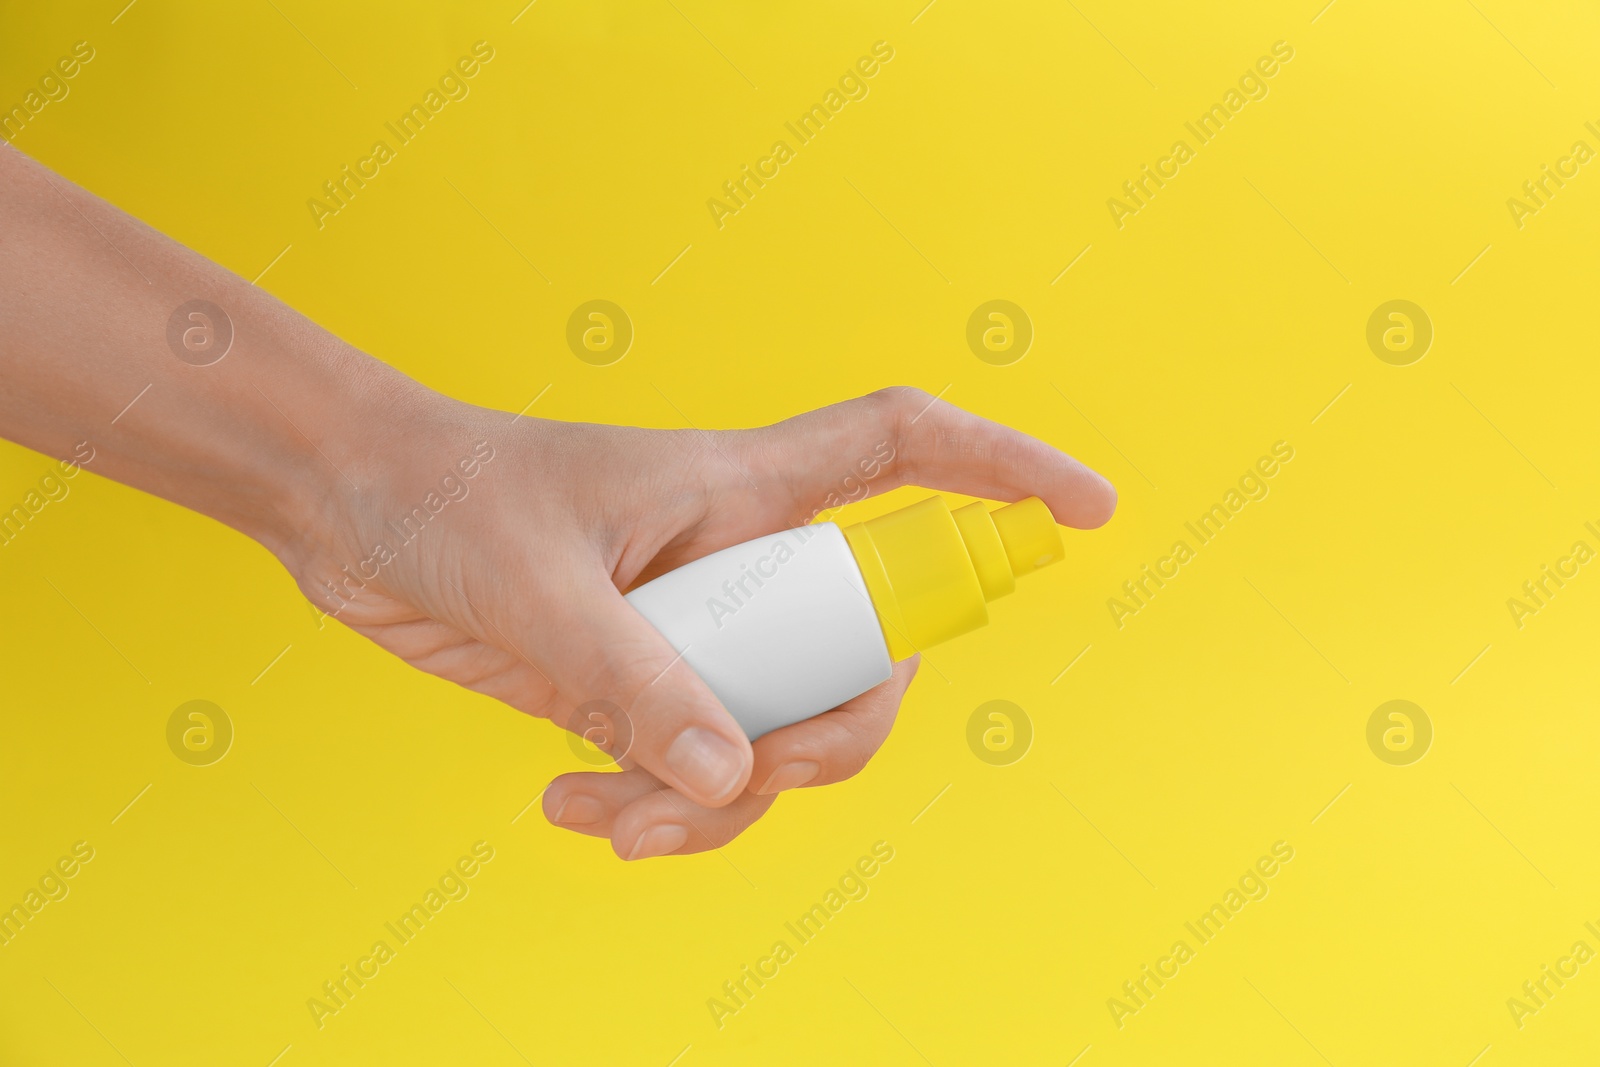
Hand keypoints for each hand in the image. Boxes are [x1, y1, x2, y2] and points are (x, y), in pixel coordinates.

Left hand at [280, 385, 1115, 858]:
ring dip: (716, 807)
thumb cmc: (441, 496)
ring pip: (778, 736)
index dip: (1005, 472)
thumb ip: (636, 682)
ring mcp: (695, 630)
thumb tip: (731, 782)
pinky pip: (696, 771)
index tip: (1089, 513)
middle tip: (733, 788)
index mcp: (739, 492)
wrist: (349, 509)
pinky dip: (652, 813)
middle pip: (865, 655)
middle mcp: (738, 563)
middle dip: (827, 743)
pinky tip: (569, 810)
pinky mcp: (639, 686)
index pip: (902, 452)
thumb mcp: (536, 589)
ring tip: (607, 822)